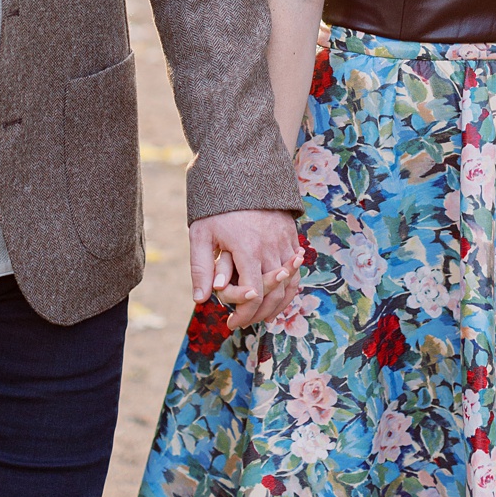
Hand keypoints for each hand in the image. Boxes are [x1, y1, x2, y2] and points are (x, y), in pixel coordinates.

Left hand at [189, 208, 301, 330]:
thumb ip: (201, 268)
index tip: (231, 323)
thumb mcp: (201, 235)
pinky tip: (275, 298)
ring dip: (276, 306)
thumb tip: (200, 299)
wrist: (241, 172)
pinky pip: (295, 271)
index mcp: (248, 247)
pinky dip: (288, 289)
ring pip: (288, 284)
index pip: (253, 293)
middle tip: (241, 323)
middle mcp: (271, 247)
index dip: (243, 313)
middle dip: (257, 315)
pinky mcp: (291, 237)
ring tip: (260, 317)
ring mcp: (284, 241)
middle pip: (272, 293)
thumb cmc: (216, 207)